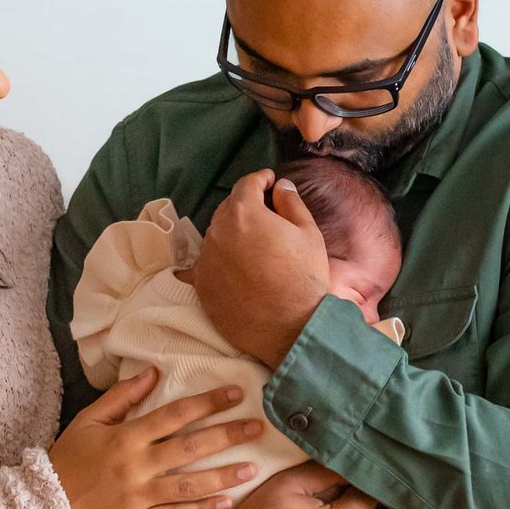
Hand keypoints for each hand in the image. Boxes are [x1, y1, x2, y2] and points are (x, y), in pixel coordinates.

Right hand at [48, 369, 264, 508]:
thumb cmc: (68, 461)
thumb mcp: (89, 421)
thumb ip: (122, 397)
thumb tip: (152, 371)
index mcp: (126, 437)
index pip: (174, 414)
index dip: (207, 403)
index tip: (236, 394)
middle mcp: (137, 466)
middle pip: (190, 447)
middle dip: (227, 435)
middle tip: (258, 427)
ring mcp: (139, 497)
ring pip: (189, 485)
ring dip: (224, 475)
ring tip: (252, 468)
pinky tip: (228, 502)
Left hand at [190, 169, 332, 367]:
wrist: (289, 329)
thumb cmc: (303, 277)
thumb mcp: (308, 233)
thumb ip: (291, 202)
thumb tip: (281, 185)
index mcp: (243, 213)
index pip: (247, 184)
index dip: (262, 179)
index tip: (271, 182)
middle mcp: (217, 231)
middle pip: (229, 208)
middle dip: (247, 206)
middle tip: (266, 215)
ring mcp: (206, 259)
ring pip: (217, 235)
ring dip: (233, 233)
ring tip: (254, 246)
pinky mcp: (201, 284)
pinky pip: (209, 262)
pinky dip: (221, 259)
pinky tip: (238, 268)